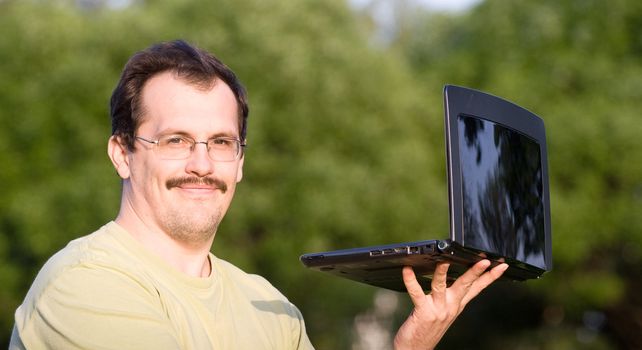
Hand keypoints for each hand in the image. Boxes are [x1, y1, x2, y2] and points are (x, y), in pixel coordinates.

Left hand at [393, 260, 508, 349]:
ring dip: (442, 272)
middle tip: (485, 261)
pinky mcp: (423, 312)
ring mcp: (438, 309)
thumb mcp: (444, 310)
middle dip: (476, 272)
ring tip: (443, 259)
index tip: (502, 266)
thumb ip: (449, 294)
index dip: (490, 277)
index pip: (477, 288)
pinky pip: (417, 293)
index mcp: (457, 305)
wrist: (416, 349)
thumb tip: (450, 274)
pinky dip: (411, 281)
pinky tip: (407, 270)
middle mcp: (451, 306)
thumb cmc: (427, 327)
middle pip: (465, 285)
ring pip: (441, 286)